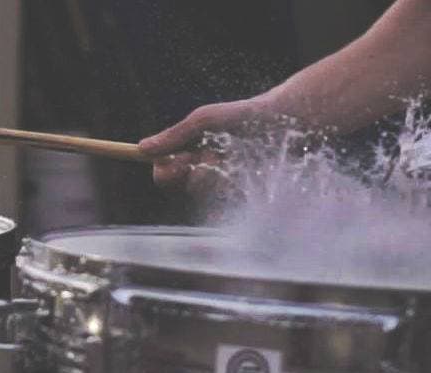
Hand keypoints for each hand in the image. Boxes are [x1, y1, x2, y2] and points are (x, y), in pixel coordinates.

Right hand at [139, 97, 281, 190]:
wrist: (288, 121)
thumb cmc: (246, 115)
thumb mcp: (206, 120)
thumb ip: (175, 135)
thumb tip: (141, 148)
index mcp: (193, 154)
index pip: (166, 173)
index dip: (164, 171)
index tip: (171, 162)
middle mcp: (207, 172)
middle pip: (182, 186)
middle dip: (191, 172)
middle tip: (207, 156)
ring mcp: (226, 186)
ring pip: (205, 193)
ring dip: (215, 174)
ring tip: (234, 157)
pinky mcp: (244, 196)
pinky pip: (228, 199)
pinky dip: (233, 183)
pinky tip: (249, 168)